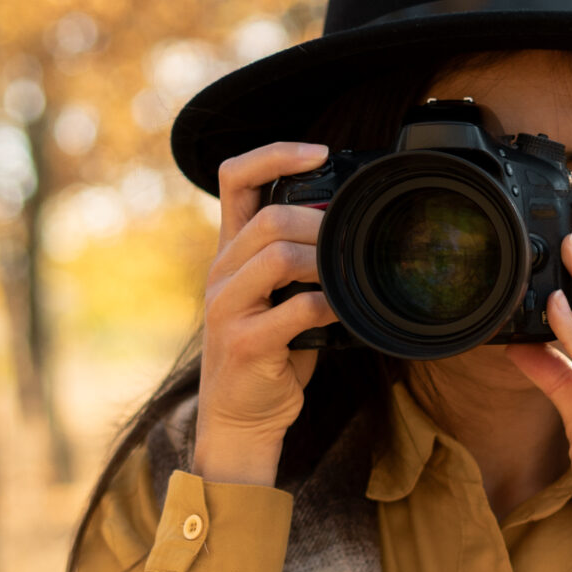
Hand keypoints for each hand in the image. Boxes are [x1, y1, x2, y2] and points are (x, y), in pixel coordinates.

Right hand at [194, 142, 337, 485]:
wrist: (240, 419)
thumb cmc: (271, 354)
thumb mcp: (278, 297)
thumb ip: (299, 262)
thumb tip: (349, 229)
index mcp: (230, 253)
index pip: (234, 178)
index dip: (275, 154)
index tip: (320, 152)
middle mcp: (221, 272)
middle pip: (268, 218)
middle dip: (319, 220)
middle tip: (349, 237)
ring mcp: (228, 307)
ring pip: (278, 256)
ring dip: (324, 260)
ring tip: (346, 274)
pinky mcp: (245, 343)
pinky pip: (294, 310)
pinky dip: (328, 306)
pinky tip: (342, 313)